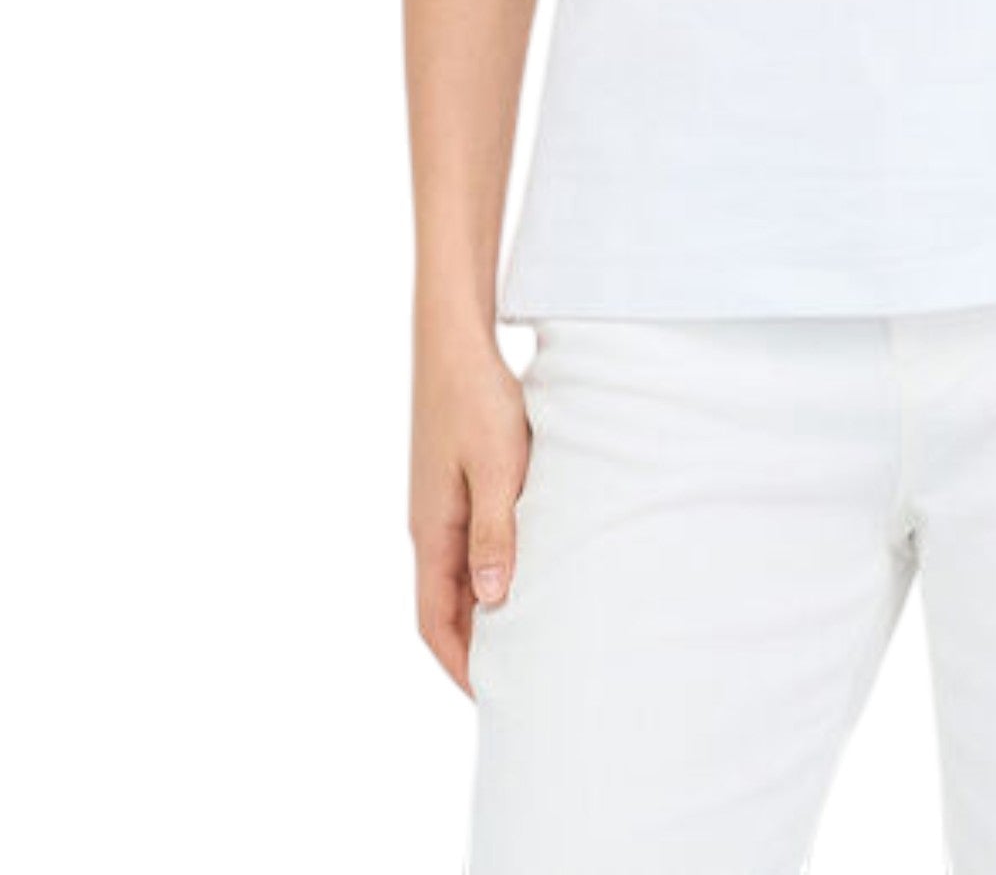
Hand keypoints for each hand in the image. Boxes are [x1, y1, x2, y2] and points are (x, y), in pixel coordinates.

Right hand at [409, 324, 531, 696]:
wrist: (454, 340)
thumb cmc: (475, 399)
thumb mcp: (496, 466)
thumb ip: (495, 531)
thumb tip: (493, 600)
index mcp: (431, 531)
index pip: (435, 620)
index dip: (459, 664)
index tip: (490, 698)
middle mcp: (428, 525)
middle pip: (446, 605)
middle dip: (474, 647)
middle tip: (516, 678)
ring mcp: (438, 503)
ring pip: (457, 574)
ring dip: (484, 608)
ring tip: (525, 635)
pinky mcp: (453, 480)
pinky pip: (468, 542)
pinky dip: (490, 566)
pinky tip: (522, 566)